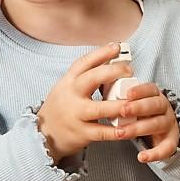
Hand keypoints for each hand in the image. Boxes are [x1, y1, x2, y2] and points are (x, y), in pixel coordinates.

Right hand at [35, 44, 133, 163]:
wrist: (44, 134)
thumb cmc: (61, 107)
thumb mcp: (67, 87)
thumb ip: (85, 77)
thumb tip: (111, 62)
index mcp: (69, 81)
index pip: (84, 63)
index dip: (101, 53)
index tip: (117, 47)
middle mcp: (71, 95)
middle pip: (91, 79)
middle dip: (113, 72)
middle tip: (130, 70)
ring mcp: (76, 115)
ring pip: (99, 108)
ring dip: (119, 105)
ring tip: (135, 102)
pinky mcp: (81, 133)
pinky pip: (100, 132)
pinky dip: (114, 132)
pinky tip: (127, 129)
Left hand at [107, 79, 179, 164]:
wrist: (159, 131)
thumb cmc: (140, 113)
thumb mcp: (133, 102)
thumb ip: (121, 95)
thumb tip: (100, 85)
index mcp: (154, 95)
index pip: (150, 89)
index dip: (140, 91)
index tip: (127, 94)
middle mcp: (164, 108)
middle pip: (155, 104)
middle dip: (139, 107)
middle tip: (123, 111)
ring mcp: (168, 124)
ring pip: (157, 124)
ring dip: (139, 128)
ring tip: (121, 133)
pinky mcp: (171, 141)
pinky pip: (166, 148)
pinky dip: (154, 153)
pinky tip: (141, 157)